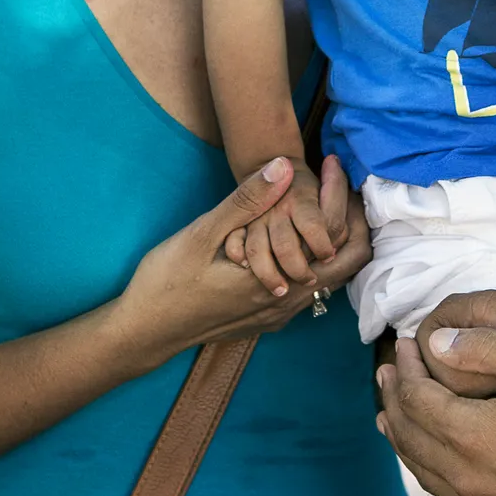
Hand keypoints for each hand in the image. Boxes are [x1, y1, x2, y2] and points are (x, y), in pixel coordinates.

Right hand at [109, 156, 368, 372]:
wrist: (144, 332)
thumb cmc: (168, 281)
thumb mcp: (202, 234)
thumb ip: (246, 202)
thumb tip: (285, 166)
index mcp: (281, 278)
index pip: (337, 236)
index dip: (340, 195)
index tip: (330, 163)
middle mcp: (290, 301)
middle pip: (349, 261)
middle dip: (350, 217)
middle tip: (336, 181)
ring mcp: (281, 313)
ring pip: (330, 274)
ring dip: (332, 236)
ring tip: (319, 198)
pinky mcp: (270, 318)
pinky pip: (308, 286)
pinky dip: (313, 255)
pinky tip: (293, 232)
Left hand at [378, 309, 495, 495]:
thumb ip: (485, 348)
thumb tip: (437, 342)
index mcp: (476, 439)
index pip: (418, 400)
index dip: (408, 368)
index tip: (405, 344)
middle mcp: (470, 482)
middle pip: (410, 436)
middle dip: (394, 398)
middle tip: (387, 370)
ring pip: (422, 469)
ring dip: (402, 434)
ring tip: (391, 410)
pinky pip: (445, 492)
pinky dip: (426, 465)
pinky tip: (429, 450)